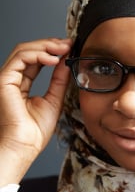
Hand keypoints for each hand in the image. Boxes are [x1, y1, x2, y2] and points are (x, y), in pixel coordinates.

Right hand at [0, 38, 71, 183]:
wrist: (24, 147)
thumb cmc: (34, 132)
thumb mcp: (54, 98)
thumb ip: (59, 78)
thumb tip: (66, 59)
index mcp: (22, 85)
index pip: (35, 60)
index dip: (53, 50)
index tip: (70, 46)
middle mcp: (12, 81)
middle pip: (28, 51)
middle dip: (51, 44)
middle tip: (69, 43)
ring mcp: (6, 80)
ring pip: (23, 50)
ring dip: (46, 45)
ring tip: (63, 48)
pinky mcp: (3, 81)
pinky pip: (20, 58)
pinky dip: (38, 53)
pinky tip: (53, 59)